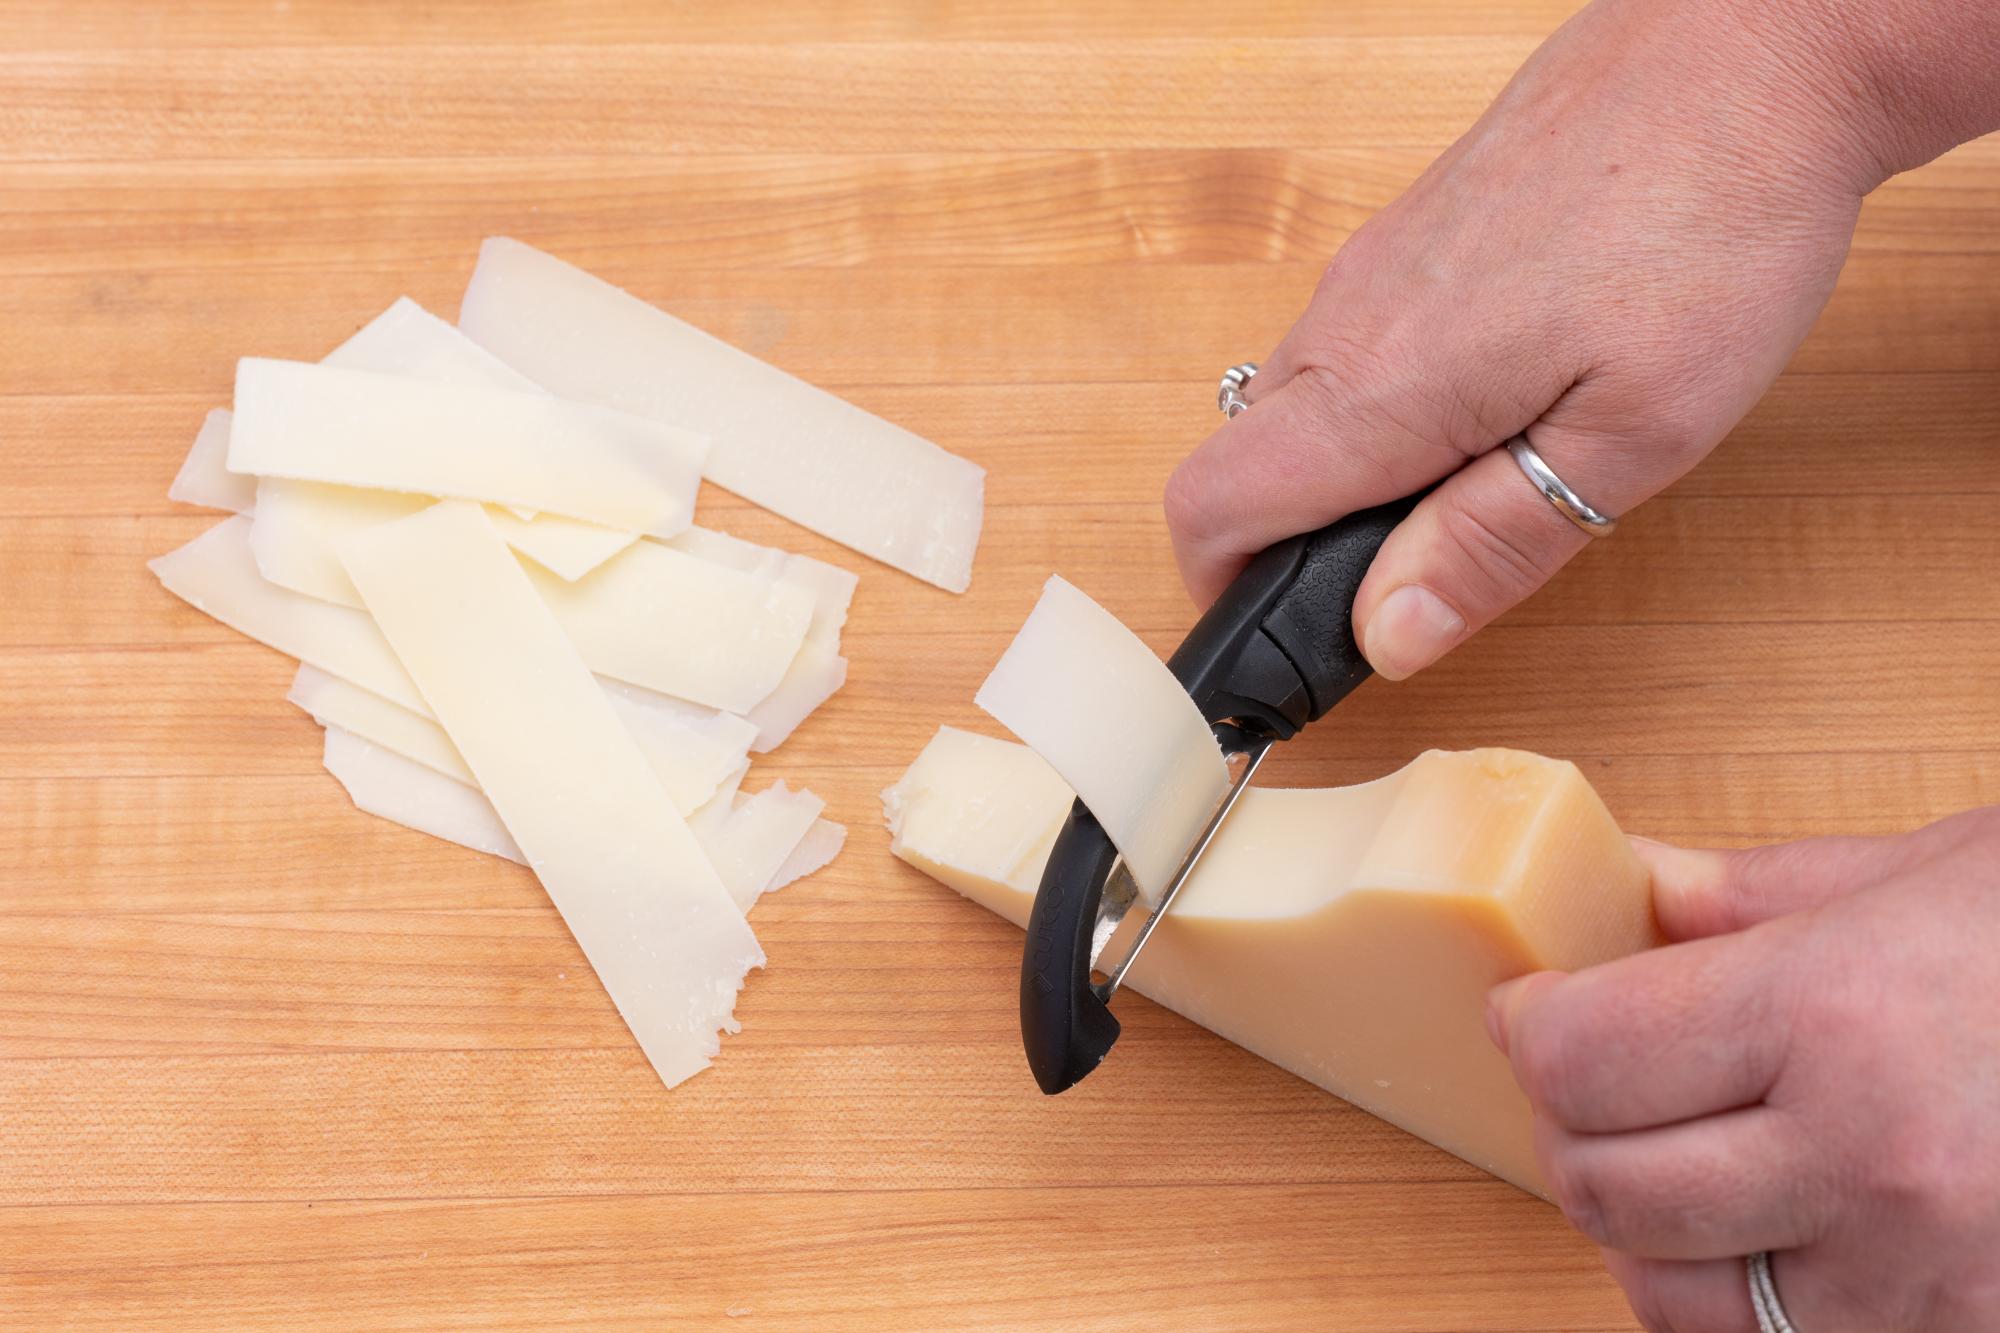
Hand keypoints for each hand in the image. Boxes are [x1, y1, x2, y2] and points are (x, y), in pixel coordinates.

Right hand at [1163, 0, 1996, 678]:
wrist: (1754, 47)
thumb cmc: (1714, 226)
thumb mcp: (1632, 437)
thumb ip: (1492, 543)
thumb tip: (1387, 637)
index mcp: (1380, 387)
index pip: (1209, 511)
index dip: (1226, 597)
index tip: (1290, 643)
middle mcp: (1345, 319)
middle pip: (1242, 465)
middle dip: (1292, 546)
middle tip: (1412, 580)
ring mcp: (1370, 264)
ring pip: (1296, 401)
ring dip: (1346, 473)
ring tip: (1478, 484)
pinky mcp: (1409, 229)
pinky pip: (1347, 341)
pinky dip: (1381, 403)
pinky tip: (1499, 396)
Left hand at [1486, 809, 1999, 1330]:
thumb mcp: (1935, 876)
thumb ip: (1760, 896)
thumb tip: (1633, 887)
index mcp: (1839, 1016)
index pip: (1584, 1056)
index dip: (1533, 1029)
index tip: (1533, 1009)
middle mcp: (1871, 1165)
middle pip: (1605, 1187)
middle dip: (1574, 1130)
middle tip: (1598, 1086)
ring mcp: (1925, 1287)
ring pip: (1674, 1300)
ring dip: (1648, 1236)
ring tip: (1683, 1168)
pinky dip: (1744, 1310)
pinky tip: (1772, 1244)